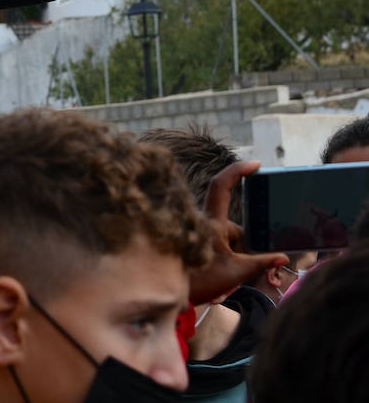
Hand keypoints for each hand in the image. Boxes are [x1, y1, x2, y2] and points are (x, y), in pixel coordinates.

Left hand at [189, 160, 288, 304]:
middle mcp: (207, 222)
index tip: (256, 165)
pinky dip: (234, 258)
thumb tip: (283, 256)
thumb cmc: (200, 281)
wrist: (177, 295)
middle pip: (238, 227)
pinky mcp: (204, 243)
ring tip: (228, 276)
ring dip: (239, 257)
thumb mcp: (236, 273)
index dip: (237, 170)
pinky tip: (227, 274)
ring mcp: (205, 233)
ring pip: (233, 239)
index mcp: (212, 222)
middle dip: (247, 250)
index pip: (221, 186)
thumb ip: (262, 263)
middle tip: (240, 269)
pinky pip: (227, 245)